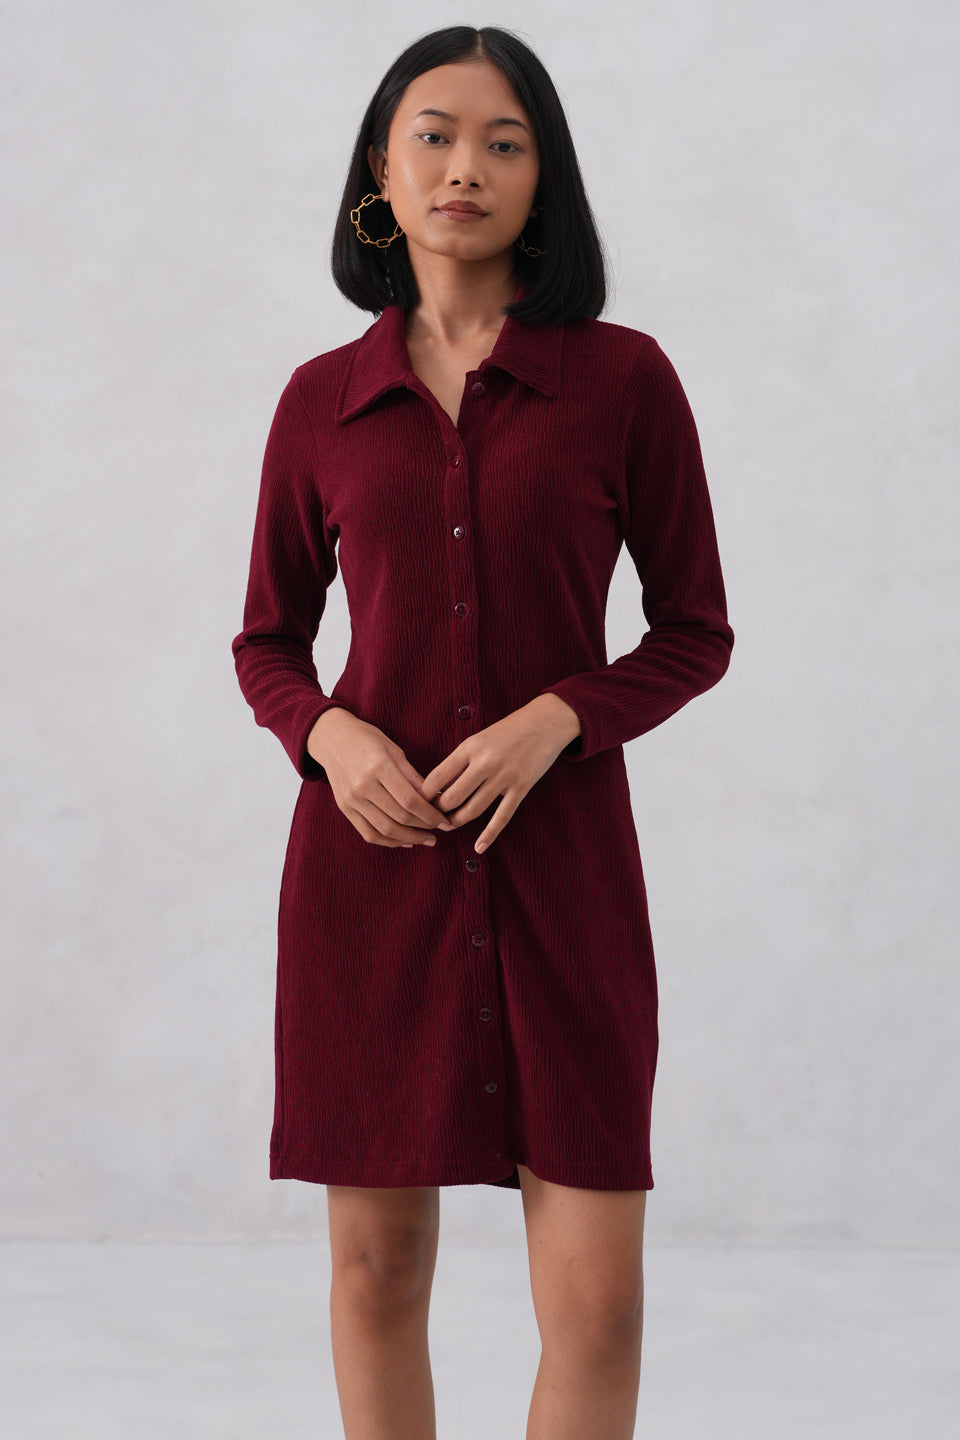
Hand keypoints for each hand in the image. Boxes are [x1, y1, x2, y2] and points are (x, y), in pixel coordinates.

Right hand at [307, 708, 454, 848]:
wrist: (333, 739)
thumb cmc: (367, 740)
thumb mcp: (395, 751)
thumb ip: (414, 777)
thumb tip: (437, 799)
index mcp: (378, 767)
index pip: (410, 800)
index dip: (430, 815)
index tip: (445, 821)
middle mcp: (362, 786)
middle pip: (399, 817)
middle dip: (424, 827)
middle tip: (440, 830)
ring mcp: (352, 800)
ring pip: (385, 830)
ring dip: (409, 838)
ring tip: (426, 839)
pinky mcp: (345, 809)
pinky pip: (368, 833)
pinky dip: (389, 842)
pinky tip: (405, 841)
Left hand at [418, 694, 581, 854]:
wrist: (546, 721)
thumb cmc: (507, 730)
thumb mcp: (478, 739)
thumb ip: (459, 761)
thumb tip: (438, 788)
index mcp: (469, 747)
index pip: (436, 778)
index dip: (425, 796)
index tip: (420, 803)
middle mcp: (484, 762)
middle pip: (451, 798)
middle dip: (439, 812)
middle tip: (434, 818)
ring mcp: (504, 776)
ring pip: (473, 810)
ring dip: (458, 822)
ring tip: (450, 825)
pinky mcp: (521, 787)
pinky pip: (502, 816)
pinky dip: (489, 834)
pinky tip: (479, 847)